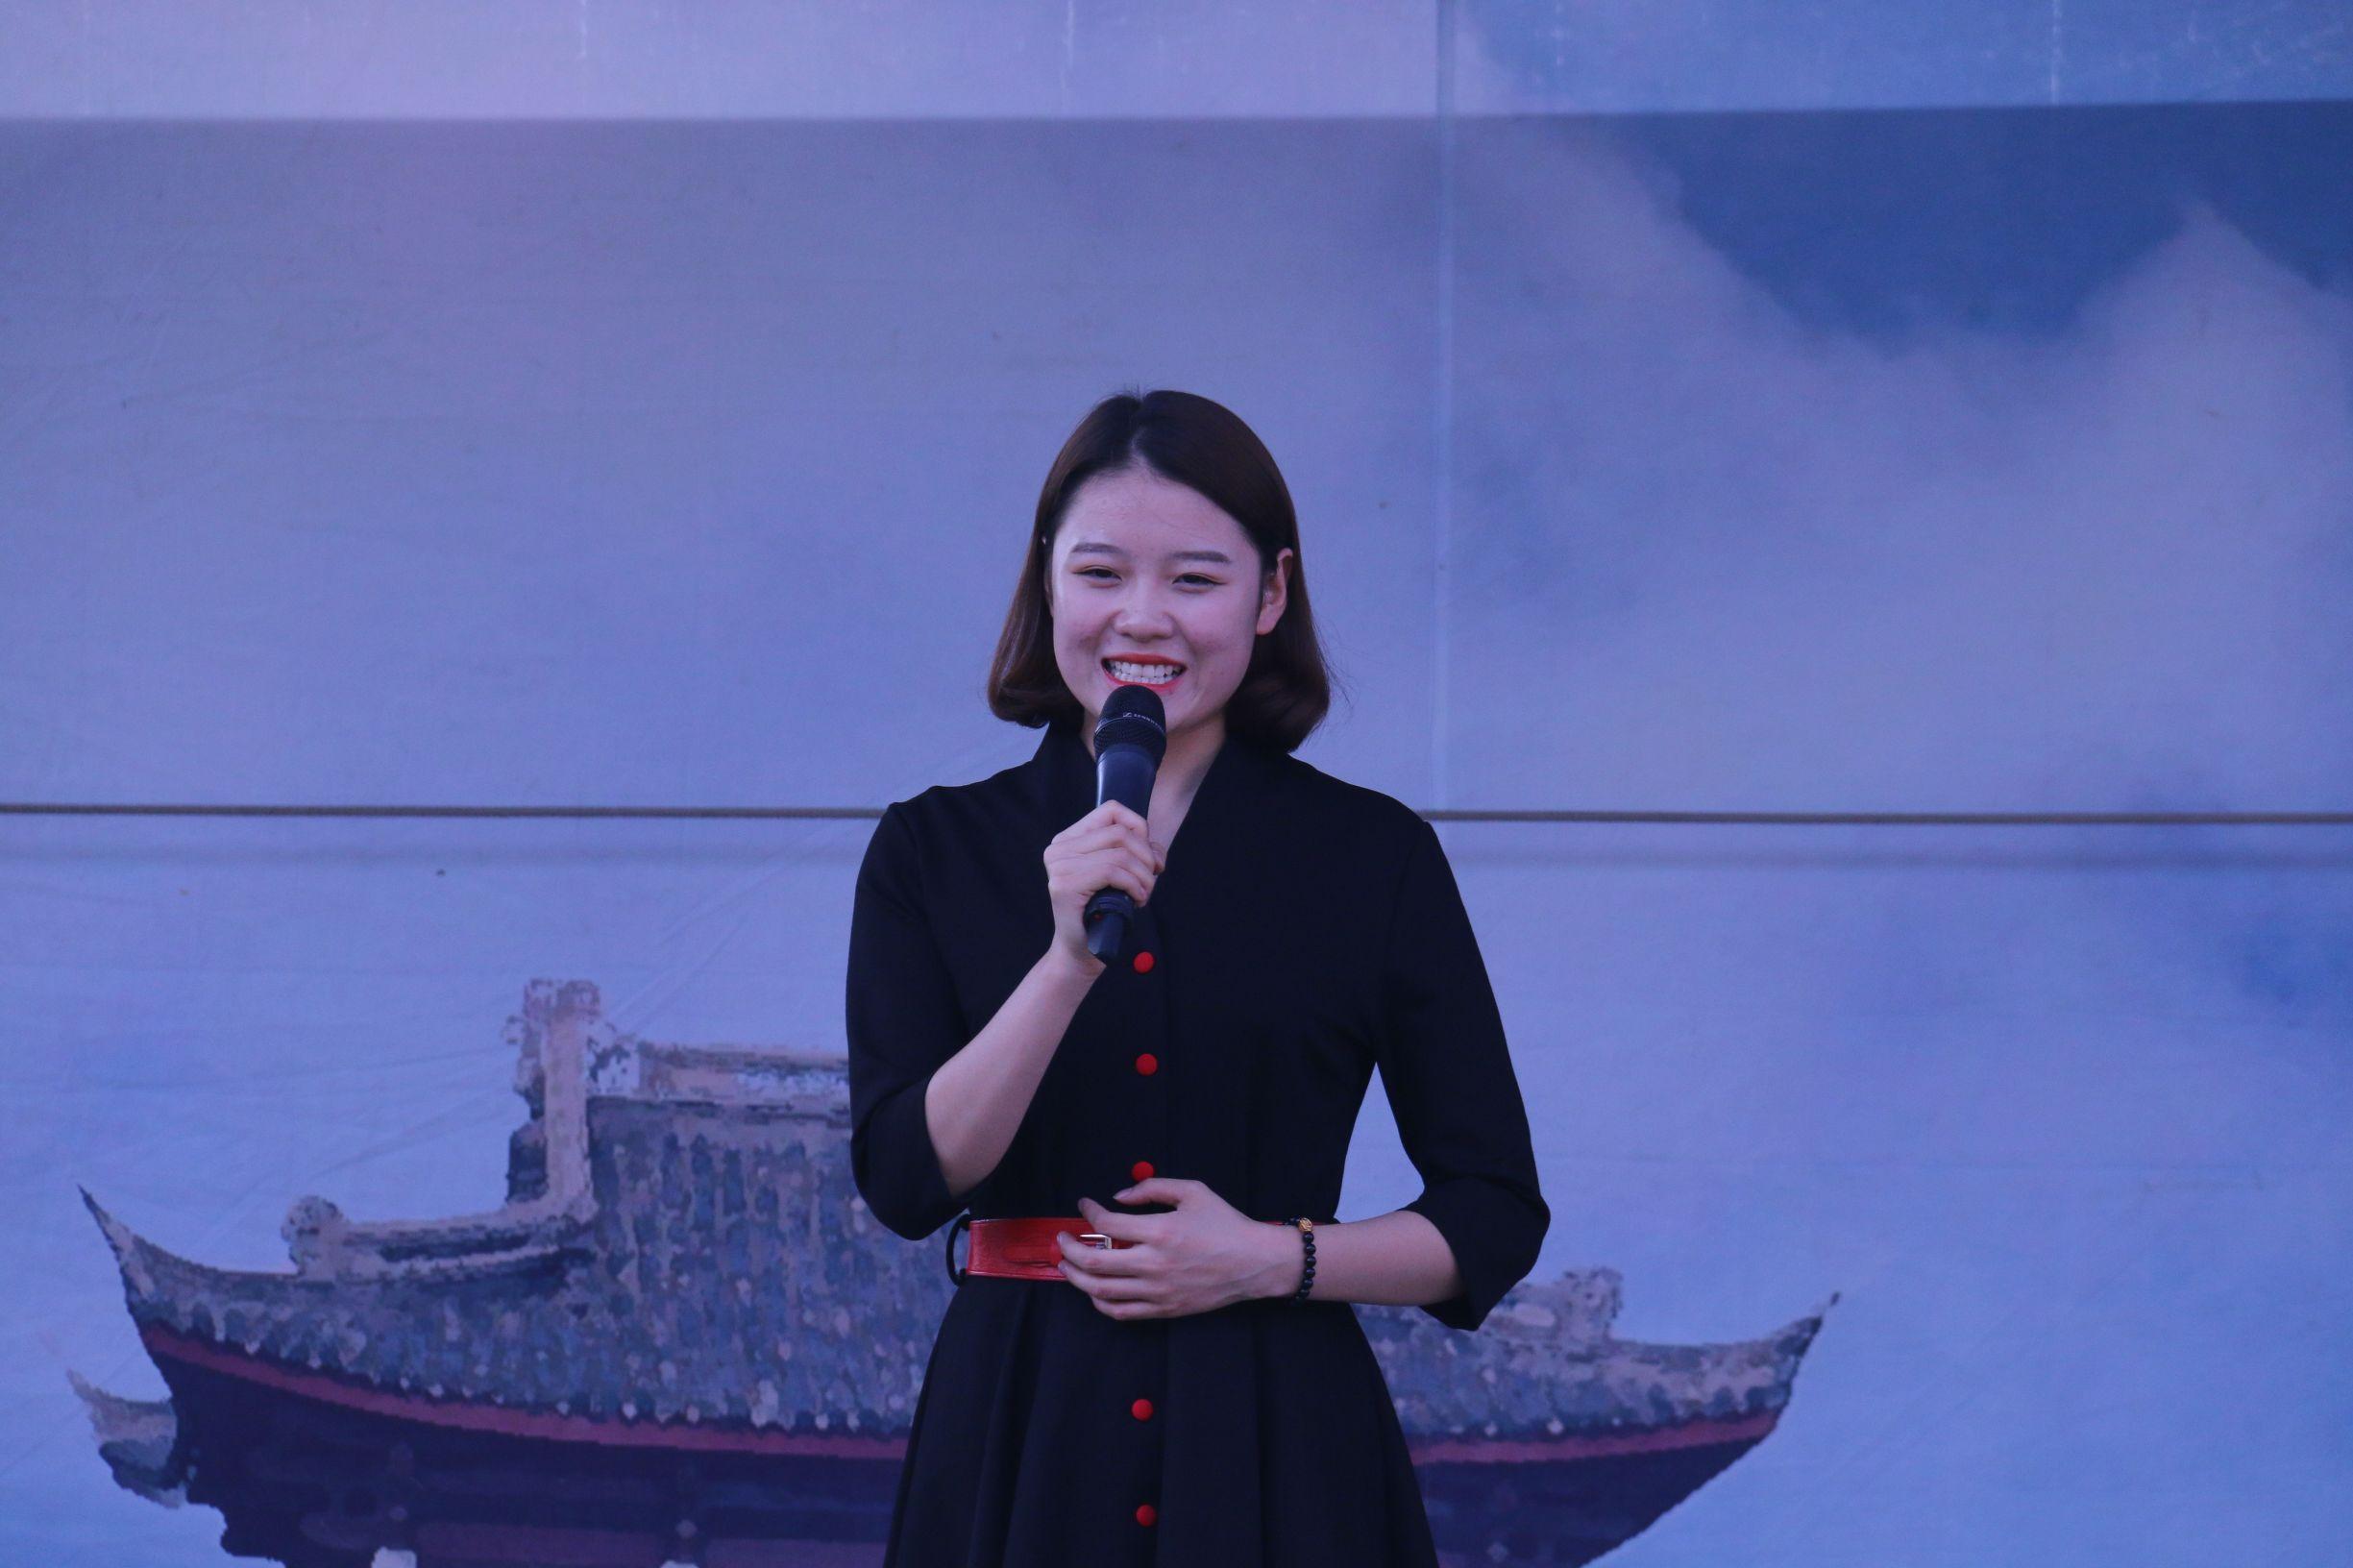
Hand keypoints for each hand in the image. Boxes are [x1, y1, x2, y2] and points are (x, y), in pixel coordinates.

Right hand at [1042, 800, 1164, 976]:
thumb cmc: (1103, 913)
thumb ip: (1134, 851)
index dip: (1139, 828)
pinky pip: (1113, 872)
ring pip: (1121, 854)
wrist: (1081, 951)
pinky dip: (1134, 886)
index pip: (1112, 810)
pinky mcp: (1065, 884)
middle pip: (1120, 832)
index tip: (1148, 857)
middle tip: (1150, 880)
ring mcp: (1059, 865)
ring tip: (1143, 894)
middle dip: (1147, 857)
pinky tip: (1136, 900)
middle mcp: (1059, 848)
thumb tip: (1155, 846)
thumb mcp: (1120, 874)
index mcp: (1069, 839)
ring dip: (1143, 877)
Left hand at [1056, 1178, 1295, 1320]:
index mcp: (1161, 1231)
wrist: (1254, 1262)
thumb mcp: (1193, 1191)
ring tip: (1067, 1264)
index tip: (1084, 1205)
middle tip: (1062, 1238)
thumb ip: (1152, 1187)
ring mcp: (1158, 1291)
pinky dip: (1099, 1301)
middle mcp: (1155, 1264)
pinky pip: (1121, 1312)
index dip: (1088, 1212)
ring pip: (1101, 1290)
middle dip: (1069, 1248)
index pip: (1107, 1224)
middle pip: (1094, 1261)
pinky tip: (1093, 1289)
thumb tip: (1118, 1197)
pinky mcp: (1164, 1309)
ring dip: (1076, 1277)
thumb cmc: (1225, 1223)